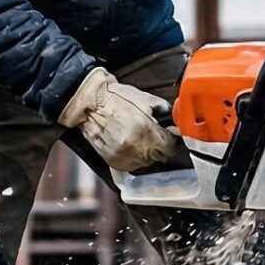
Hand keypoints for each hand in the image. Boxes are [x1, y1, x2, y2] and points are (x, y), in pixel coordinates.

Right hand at [61, 68, 181, 172]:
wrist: (91, 103)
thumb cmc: (116, 98)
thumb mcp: (146, 99)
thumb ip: (165, 112)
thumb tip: (174, 124)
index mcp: (145, 129)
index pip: (169, 148)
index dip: (170, 142)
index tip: (168, 138)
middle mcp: (134, 145)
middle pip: (159, 157)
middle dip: (159, 148)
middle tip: (153, 137)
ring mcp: (122, 154)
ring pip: (145, 164)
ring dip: (146, 154)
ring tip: (138, 139)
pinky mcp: (112, 161)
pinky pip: (131, 166)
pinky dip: (133, 158)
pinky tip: (129, 145)